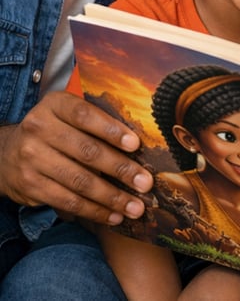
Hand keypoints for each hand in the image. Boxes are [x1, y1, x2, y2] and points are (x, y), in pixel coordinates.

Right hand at [0, 91, 152, 224]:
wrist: (7, 153)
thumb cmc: (55, 130)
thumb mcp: (68, 114)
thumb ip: (97, 121)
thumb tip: (139, 144)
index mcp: (55, 105)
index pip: (85, 115)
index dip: (111, 130)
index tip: (135, 145)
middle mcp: (39, 129)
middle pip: (87, 151)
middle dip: (121, 169)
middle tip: (145, 183)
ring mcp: (32, 158)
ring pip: (79, 181)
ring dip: (111, 197)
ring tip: (135, 207)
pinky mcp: (30, 185)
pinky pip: (67, 201)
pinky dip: (94, 211)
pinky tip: (113, 216)